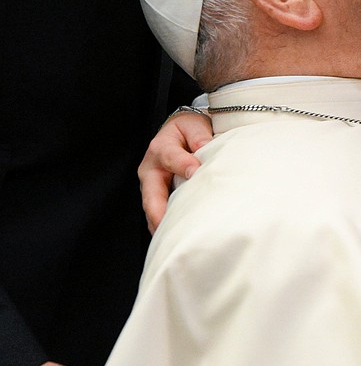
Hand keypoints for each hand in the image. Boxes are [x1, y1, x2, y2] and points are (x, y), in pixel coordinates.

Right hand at [138, 111, 212, 232]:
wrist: (182, 132)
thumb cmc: (188, 129)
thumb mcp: (194, 126)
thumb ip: (199, 136)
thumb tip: (205, 149)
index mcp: (160, 149)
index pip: (171, 158)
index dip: (184, 166)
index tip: (196, 173)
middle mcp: (151, 170)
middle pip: (151, 196)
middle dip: (159, 213)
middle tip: (171, 228)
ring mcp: (152, 186)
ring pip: (152, 209)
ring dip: (162, 224)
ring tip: (175, 239)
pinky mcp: (157, 197)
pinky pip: (158, 213)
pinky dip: (165, 226)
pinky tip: (176, 237)